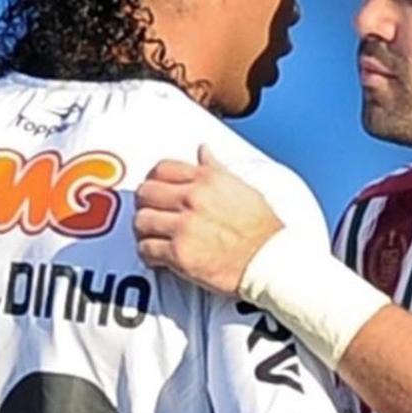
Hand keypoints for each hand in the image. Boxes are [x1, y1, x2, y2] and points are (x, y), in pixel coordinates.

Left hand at [134, 145, 281, 295]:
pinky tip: (157, 256)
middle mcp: (193, 199)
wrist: (270, 261)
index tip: (154, 190)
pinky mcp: (179, 254)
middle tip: (150, 213)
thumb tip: (203, 151)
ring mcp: (184, 226)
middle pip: (145, 192)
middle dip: (144, 204)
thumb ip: (217, 169)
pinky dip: (148, 254)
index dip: (153, 179)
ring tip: (152, 236)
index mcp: (207, 179)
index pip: (162, 168)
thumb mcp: (242, 188)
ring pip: (141, 221)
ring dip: (143, 230)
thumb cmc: (262, 228)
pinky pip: (146, 249)